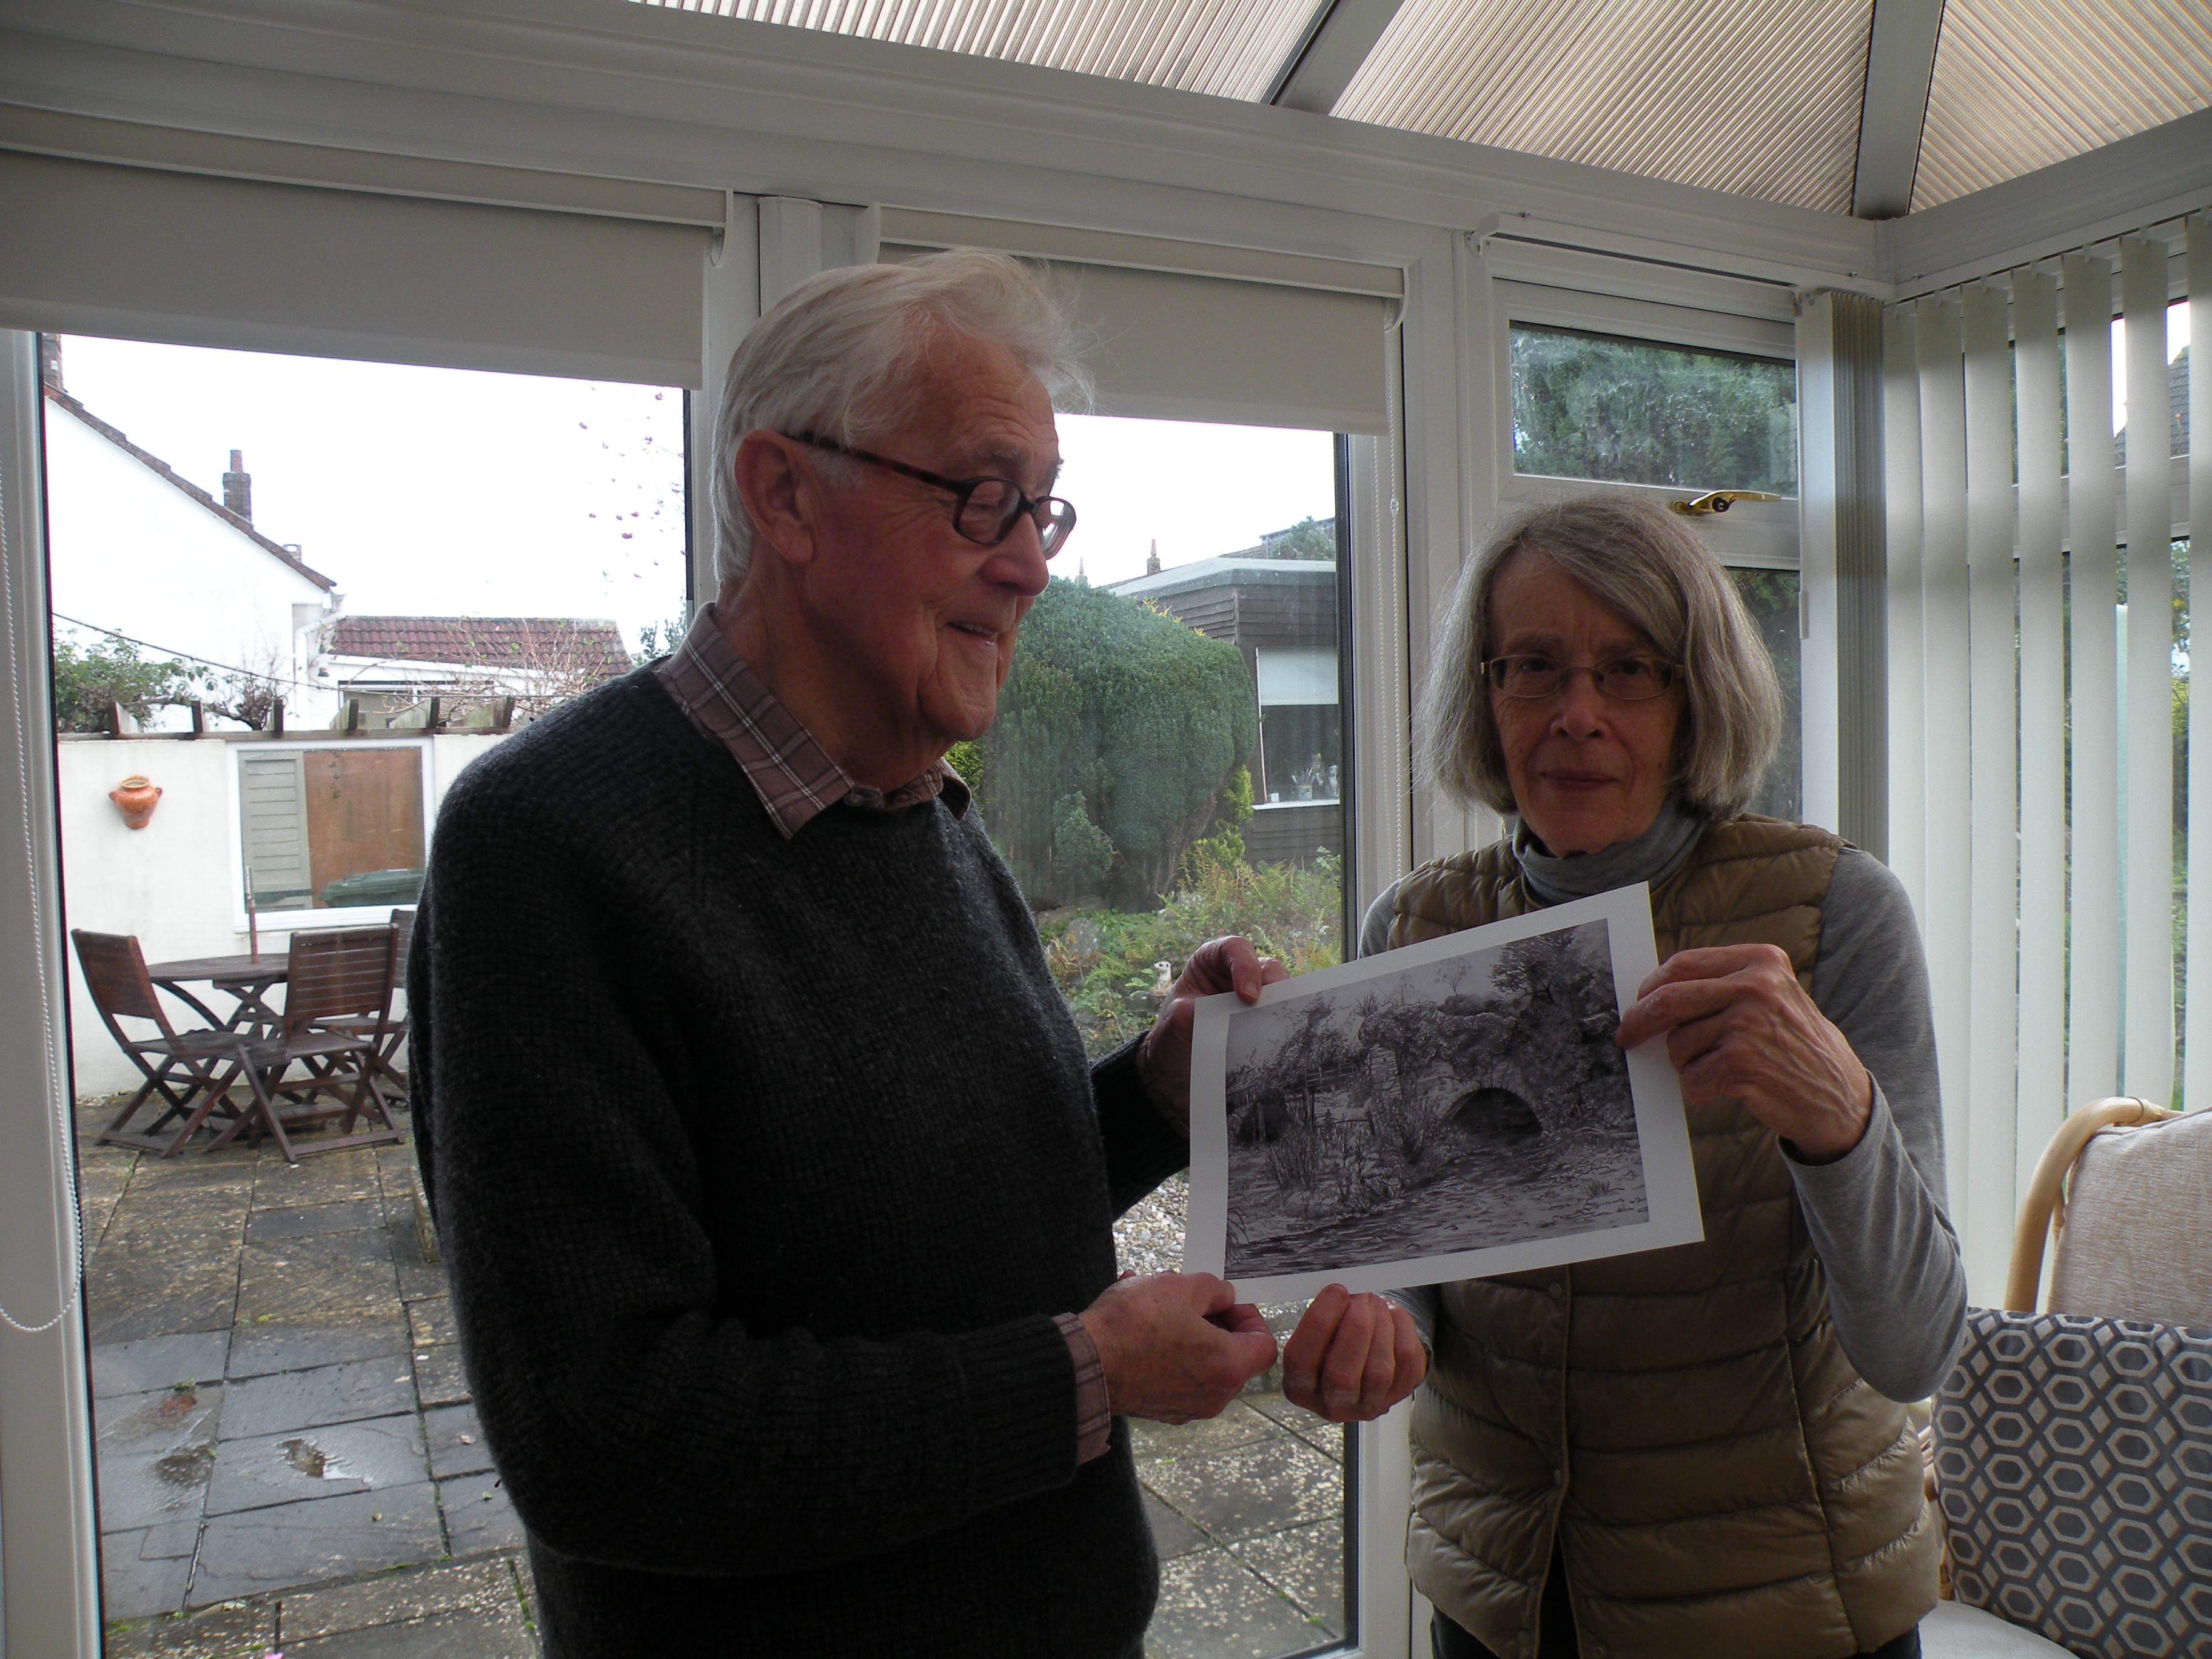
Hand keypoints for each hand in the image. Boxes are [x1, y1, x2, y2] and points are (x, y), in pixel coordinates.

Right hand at [1078, 1272, 1277, 1423]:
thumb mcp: (1180, 1287)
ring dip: (1185, 1333)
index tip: (1227, 1302)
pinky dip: (1167, 1352)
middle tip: (1188, 1298)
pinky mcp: (1160, 1409)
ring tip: (1155, 1303)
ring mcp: (1186, 1407)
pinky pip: (1176, 1376)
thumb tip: (1223, 1297)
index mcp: (1228, 1367)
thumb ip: (1214, 1290)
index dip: (1249, 1317)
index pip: (1263, 1344)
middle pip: (1231, 1355)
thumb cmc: (1133, 1327)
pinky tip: (1141, 1326)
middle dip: (1211, 1321)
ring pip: (1200, 1364)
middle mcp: (1213, 1396)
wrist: (1085, 1365)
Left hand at [1138, 937, 1286, 1125]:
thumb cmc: (1171, 1035)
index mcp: (1209, 961)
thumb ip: (1203, 1013)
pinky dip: (1281, 1025)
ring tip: (1282, 1026)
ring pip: (1278, 993)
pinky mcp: (1260, 1020)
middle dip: (1273, 986)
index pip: (1233, 949)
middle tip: (1274, 1008)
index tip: (1247, 996)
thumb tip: (1236, 1017)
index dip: (1246, 966)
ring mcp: (1251, 998)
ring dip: (1281, 1007)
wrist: (1173, 1069)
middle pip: (1266, 968)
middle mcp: (1235, 974)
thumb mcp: (1178, 1021)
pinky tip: (1281, 1039)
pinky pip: (1278, 1017)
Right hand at [1282, 1285, 1425, 1421]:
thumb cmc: (1329, 1342)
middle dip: (1355, 1326)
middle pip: (1342, 1374)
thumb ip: (1316, 1319)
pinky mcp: (1398, 1395)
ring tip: (1374, 1301)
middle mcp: (1332, 1405)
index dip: (1319, 1322)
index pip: (1301, 1360)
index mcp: (1299, 1387)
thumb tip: (1338, 1292)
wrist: (1359, 1364)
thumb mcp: (1311, 1335)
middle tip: (1360, 1296)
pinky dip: (1401, 1330)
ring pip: (1379, 1371)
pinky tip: (1390, 1313)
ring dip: (1379, 1326)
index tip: (1335, 1291)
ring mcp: (1368, 1405)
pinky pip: (1406, 1363)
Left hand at [1615, 943, 1871, 1162]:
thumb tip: (1655, 993)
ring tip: (1721, 1069)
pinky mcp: (1742, 1062)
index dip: (1652, 985)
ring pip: (1679, 1044)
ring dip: (1687, 1064)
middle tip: (1627, 1036)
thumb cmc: (1794, 1046)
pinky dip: (1700, 1089)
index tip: (1638, 1002)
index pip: (1684, 964)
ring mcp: (1749, 1023)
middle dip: (1640, 1020)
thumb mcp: (1769, 998)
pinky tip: (1726, 1088)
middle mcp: (1756, 986)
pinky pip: (1693, 1077)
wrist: (1838, 1096)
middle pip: (1670, 999)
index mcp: (1760, 961)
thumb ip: (1721, 987)